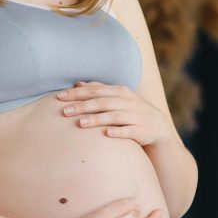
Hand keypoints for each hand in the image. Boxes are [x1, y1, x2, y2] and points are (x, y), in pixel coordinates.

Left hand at [56, 81, 170, 146]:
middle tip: (64, 111)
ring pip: (114, 116)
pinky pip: (128, 130)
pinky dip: (118, 131)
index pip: (95, 90)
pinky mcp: (141, 130)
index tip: (59, 97)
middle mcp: (127, 102)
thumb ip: (99, 89)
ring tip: (80, 123)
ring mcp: (134, 115)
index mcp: (119, 91)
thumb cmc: (131, 110)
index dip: (77, 93)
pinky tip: (106, 134)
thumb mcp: (117, 96)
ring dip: (97, 119)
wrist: (158, 126)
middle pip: (102, 102)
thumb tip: (78, 84)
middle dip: (83, 106)